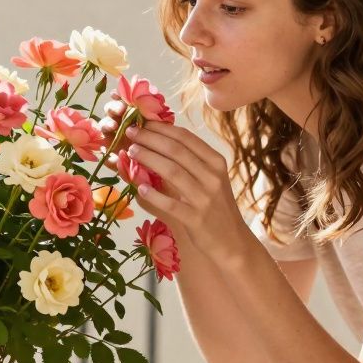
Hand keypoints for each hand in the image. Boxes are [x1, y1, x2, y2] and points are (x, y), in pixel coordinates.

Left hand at [107, 116, 250, 258]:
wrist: (232, 241)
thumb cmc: (216, 206)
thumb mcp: (210, 179)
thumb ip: (190, 161)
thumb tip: (158, 139)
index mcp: (216, 162)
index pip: (185, 138)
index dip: (161, 127)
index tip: (142, 121)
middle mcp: (212, 177)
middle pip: (176, 150)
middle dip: (150, 138)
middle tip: (129, 132)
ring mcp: (205, 198)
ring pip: (172, 172)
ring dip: (148, 159)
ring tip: (131, 152)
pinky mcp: (196, 219)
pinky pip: (170, 203)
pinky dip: (153, 194)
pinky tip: (138, 187)